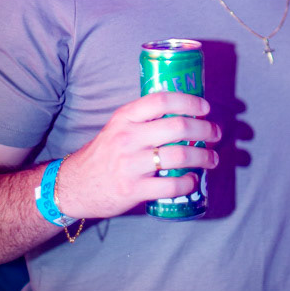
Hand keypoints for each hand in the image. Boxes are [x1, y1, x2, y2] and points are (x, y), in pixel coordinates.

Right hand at [54, 91, 219, 219]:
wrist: (73, 186)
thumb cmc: (103, 154)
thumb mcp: (117, 128)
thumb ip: (143, 120)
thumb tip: (183, 113)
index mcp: (124, 118)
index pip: (161, 100)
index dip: (189, 101)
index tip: (205, 108)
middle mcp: (127, 138)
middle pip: (178, 126)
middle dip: (205, 129)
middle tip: (215, 134)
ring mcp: (130, 165)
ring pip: (179, 155)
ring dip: (204, 157)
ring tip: (212, 159)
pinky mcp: (133, 190)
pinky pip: (171, 186)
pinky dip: (188, 183)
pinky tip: (193, 180)